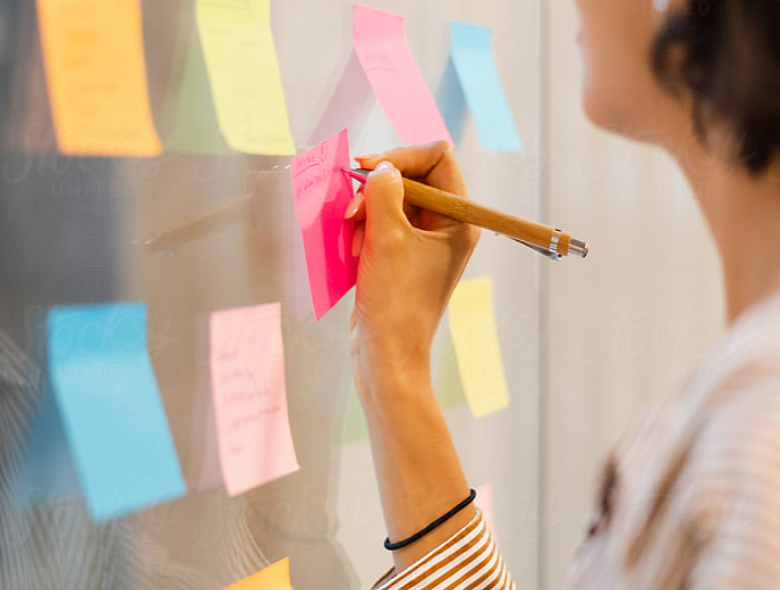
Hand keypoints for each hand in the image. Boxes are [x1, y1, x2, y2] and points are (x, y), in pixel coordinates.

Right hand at [344, 141, 479, 396]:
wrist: (386, 354)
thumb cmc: (395, 301)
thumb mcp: (388, 238)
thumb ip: (383, 191)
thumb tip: (379, 168)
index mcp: (459, 219)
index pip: (437, 158)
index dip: (402, 155)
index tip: (369, 169)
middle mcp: (447, 226)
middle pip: (412, 176)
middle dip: (378, 187)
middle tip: (353, 208)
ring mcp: (424, 241)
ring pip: (392, 199)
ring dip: (366, 210)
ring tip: (353, 235)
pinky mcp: (402, 255)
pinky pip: (382, 223)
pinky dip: (364, 228)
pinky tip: (353, 249)